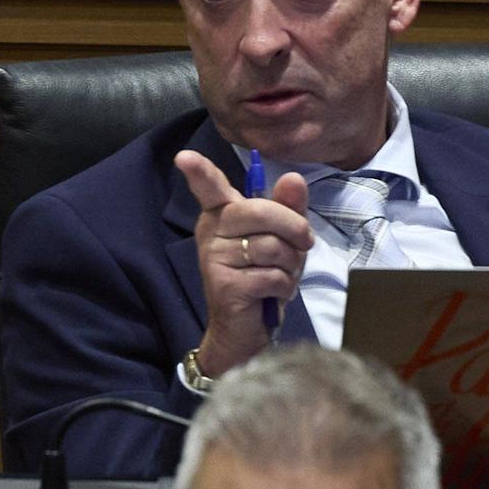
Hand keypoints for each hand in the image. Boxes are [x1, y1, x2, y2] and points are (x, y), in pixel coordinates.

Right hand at [173, 149, 312, 378]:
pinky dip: (284, 287)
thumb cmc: (263, 276)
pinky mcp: (225, 285)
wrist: (244, 330)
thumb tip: (293, 178)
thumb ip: (289, 208)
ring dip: (290, 265)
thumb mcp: (282, 239)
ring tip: (280, 276)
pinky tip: (271, 294)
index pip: (209, 187)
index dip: (199, 171)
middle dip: (294, 229)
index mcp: (222, 214)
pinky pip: (272, 275)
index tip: (184, 158)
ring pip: (272, 246)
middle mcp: (211, 231)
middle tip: (303, 245)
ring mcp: (215, 259)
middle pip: (260, 211)